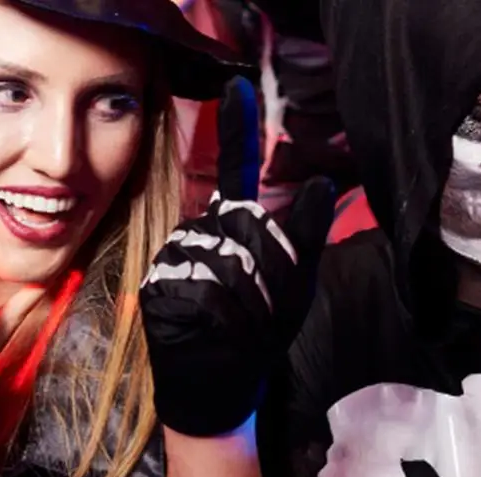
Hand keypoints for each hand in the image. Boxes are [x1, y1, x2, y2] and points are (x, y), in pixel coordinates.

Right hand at [140, 76, 334, 436]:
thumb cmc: (259, 334)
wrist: (220, 385)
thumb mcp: (296, 287)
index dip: (238, 132)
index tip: (238, 88)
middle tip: (272, 309)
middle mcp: (201, 233)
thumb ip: (305, 238)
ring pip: (224, 256)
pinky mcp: (158, 286)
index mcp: (233, 228)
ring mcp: (176, 257)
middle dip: (272, 267)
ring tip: (247, 326)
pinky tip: (220, 331)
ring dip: (251, 298)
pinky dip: (225, 314)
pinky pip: (202, 286)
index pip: (235, 173)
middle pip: (244, 221)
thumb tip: (322, 182)